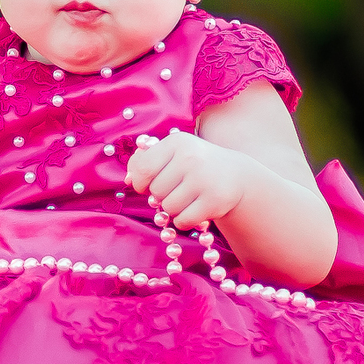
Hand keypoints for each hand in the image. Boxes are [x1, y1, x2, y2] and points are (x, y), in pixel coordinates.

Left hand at [127, 131, 248, 231]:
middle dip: (161, 195)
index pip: (143, 168)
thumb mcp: (172, 153)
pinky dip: (184, 221)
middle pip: (156, 191)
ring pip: (168, 208)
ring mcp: (204, 180)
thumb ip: (144, 160)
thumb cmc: (194, 164)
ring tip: (187, 198)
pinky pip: (183, 221)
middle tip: (177, 189)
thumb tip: (128, 179)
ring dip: (173, 209)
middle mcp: (191, 158)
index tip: (147, 184)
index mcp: (177, 142)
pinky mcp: (214, 201)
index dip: (139, 182)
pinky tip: (194, 210)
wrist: (235, 175)